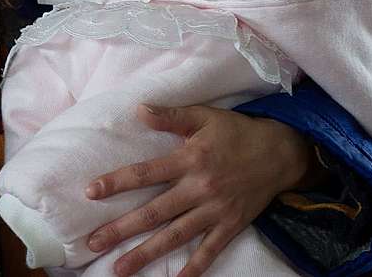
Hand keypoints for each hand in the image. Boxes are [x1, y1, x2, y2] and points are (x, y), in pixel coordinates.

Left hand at [84, 104, 315, 276]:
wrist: (281, 153)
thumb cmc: (237, 132)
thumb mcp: (204, 116)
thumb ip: (171, 115)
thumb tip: (138, 110)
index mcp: (190, 159)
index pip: (146, 173)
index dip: (117, 182)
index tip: (91, 191)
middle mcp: (200, 188)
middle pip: (155, 212)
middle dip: (122, 228)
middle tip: (93, 242)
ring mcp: (215, 210)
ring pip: (175, 236)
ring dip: (146, 254)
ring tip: (119, 268)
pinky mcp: (231, 225)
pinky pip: (209, 251)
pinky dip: (193, 268)